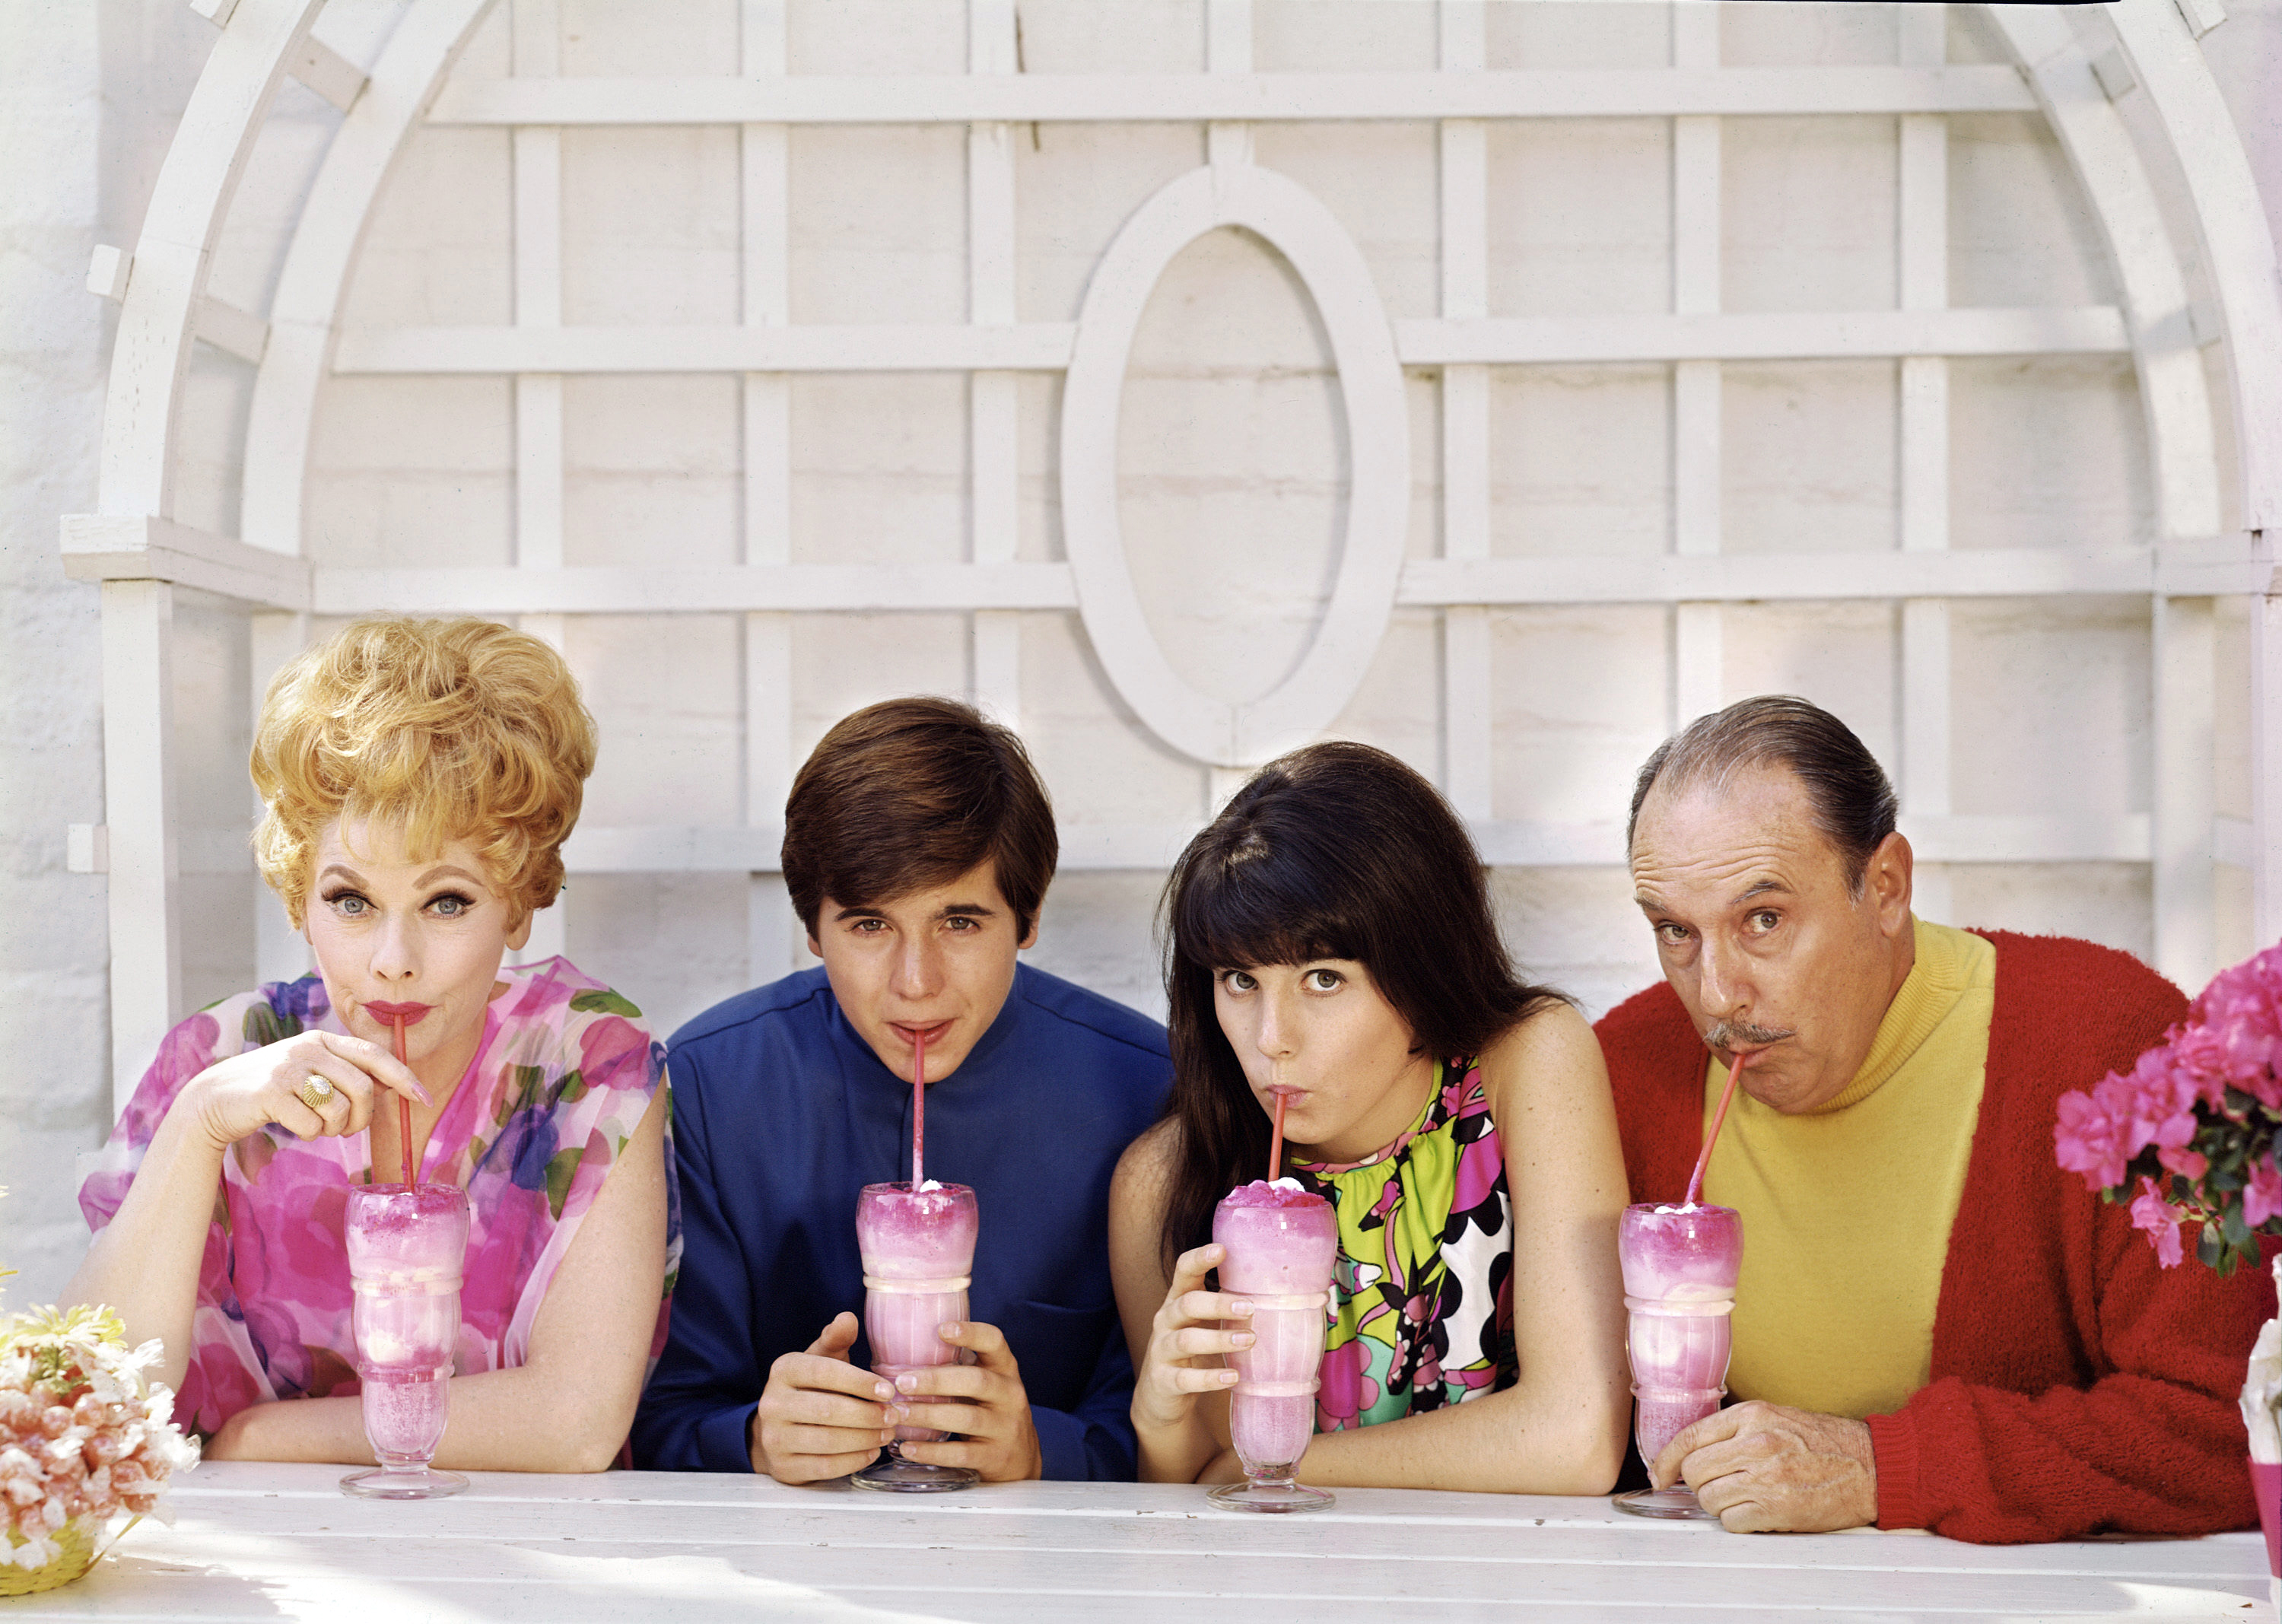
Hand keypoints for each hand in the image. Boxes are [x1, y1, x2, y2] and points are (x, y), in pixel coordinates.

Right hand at [182, 1030, 430, 1151]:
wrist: (214, 1099)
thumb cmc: (273, 1090)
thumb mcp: (312, 1073)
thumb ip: (348, 1074)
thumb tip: (393, 1086)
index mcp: (323, 1041)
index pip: (375, 1055)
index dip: (404, 1078)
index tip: (425, 1099)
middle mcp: (308, 1048)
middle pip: (363, 1090)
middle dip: (363, 1119)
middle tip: (348, 1129)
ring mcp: (288, 1068)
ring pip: (340, 1111)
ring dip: (334, 1129)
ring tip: (316, 1125)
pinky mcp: (271, 1093)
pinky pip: (312, 1126)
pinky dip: (308, 1134)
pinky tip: (291, 1125)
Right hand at [750, 1313, 895, 1483]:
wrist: (778, 1430)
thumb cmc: (810, 1388)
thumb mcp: (820, 1359)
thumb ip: (835, 1339)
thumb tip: (848, 1318)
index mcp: (784, 1370)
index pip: (825, 1373)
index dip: (860, 1382)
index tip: (890, 1391)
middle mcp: (772, 1403)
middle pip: (828, 1409)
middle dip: (868, 1414)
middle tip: (895, 1416)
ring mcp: (774, 1438)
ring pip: (828, 1440)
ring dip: (866, 1438)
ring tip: (888, 1433)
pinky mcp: (783, 1467)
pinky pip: (824, 1467)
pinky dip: (854, 1460)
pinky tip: (872, 1451)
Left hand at [891, 1321, 1042, 1482]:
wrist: (1020, 1457)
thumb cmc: (990, 1409)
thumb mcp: (986, 1383)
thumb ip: (959, 1367)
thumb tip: (906, 1348)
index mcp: (1005, 1369)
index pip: (994, 1342)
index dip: (971, 1333)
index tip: (941, 1329)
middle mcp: (1010, 1395)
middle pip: (976, 1381)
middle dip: (937, 1380)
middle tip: (902, 1382)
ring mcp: (1005, 1427)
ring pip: (967, 1418)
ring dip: (928, 1415)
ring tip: (897, 1414)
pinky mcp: (995, 1457)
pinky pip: (961, 1454)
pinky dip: (932, 1452)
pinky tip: (908, 1448)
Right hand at [1132, 1243, 1252, 1434]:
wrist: (1161, 1394)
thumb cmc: (1193, 1349)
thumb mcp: (1203, 1322)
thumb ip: (1228, 1306)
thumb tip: (1281, 1292)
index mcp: (1178, 1300)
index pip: (1183, 1271)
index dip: (1199, 1259)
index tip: (1221, 1249)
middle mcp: (1166, 1320)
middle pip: (1187, 1304)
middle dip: (1218, 1304)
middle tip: (1250, 1307)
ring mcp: (1161, 1350)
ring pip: (1186, 1340)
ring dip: (1219, 1339)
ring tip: (1249, 1341)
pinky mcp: (1163, 1380)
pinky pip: (1185, 1379)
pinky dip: (1209, 1379)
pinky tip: (1233, 1378)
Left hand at [1654, 1400, 1877, 1532]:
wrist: (1871, 1466)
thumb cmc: (1825, 1443)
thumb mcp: (1775, 1417)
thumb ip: (1734, 1430)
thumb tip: (1691, 1452)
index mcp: (1751, 1416)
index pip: (1689, 1436)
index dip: (1666, 1459)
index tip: (1659, 1473)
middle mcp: (1755, 1444)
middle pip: (1694, 1471)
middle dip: (1698, 1483)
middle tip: (1718, 1484)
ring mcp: (1766, 1478)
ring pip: (1709, 1500)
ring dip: (1719, 1504)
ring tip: (1745, 1496)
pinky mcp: (1778, 1509)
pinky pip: (1732, 1522)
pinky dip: (1738, 1522)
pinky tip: (1757, 1511)